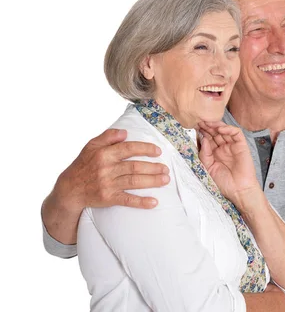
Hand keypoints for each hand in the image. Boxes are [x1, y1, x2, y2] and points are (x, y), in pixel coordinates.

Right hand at [55, 128, 169, 212]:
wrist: (69, 189)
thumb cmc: (83, 165)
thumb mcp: (91, 146)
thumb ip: (108, 136)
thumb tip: (125, 132)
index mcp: (104, 154)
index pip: (128, 149)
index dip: (145, 149)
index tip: (158, 151)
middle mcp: (106, 168)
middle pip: (135, 167)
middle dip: (153, 167)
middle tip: (166, 168)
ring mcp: (107, 184)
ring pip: (134, 182)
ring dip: (152, 181)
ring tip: (165, 180)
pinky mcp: (108, 198)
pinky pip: (127, 200)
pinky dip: (141, 202)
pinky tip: (154, 202)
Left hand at [197, 121, 260, 207]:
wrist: (238, 190)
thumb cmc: (224, 183)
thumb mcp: (208, 168)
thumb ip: (204, 153)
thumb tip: (202, 138)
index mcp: (214, 153)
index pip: (206, 138)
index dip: (200, 132)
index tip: (192, 126)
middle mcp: (222, 147)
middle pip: (214, 133)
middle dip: (206, 126)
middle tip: (198, 120)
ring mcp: (232, 145)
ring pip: (224, 130)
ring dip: (216, 125)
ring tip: (207, 122)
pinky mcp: (241, 145)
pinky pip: (236, 133)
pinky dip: (229, 129)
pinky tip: (220, 129)